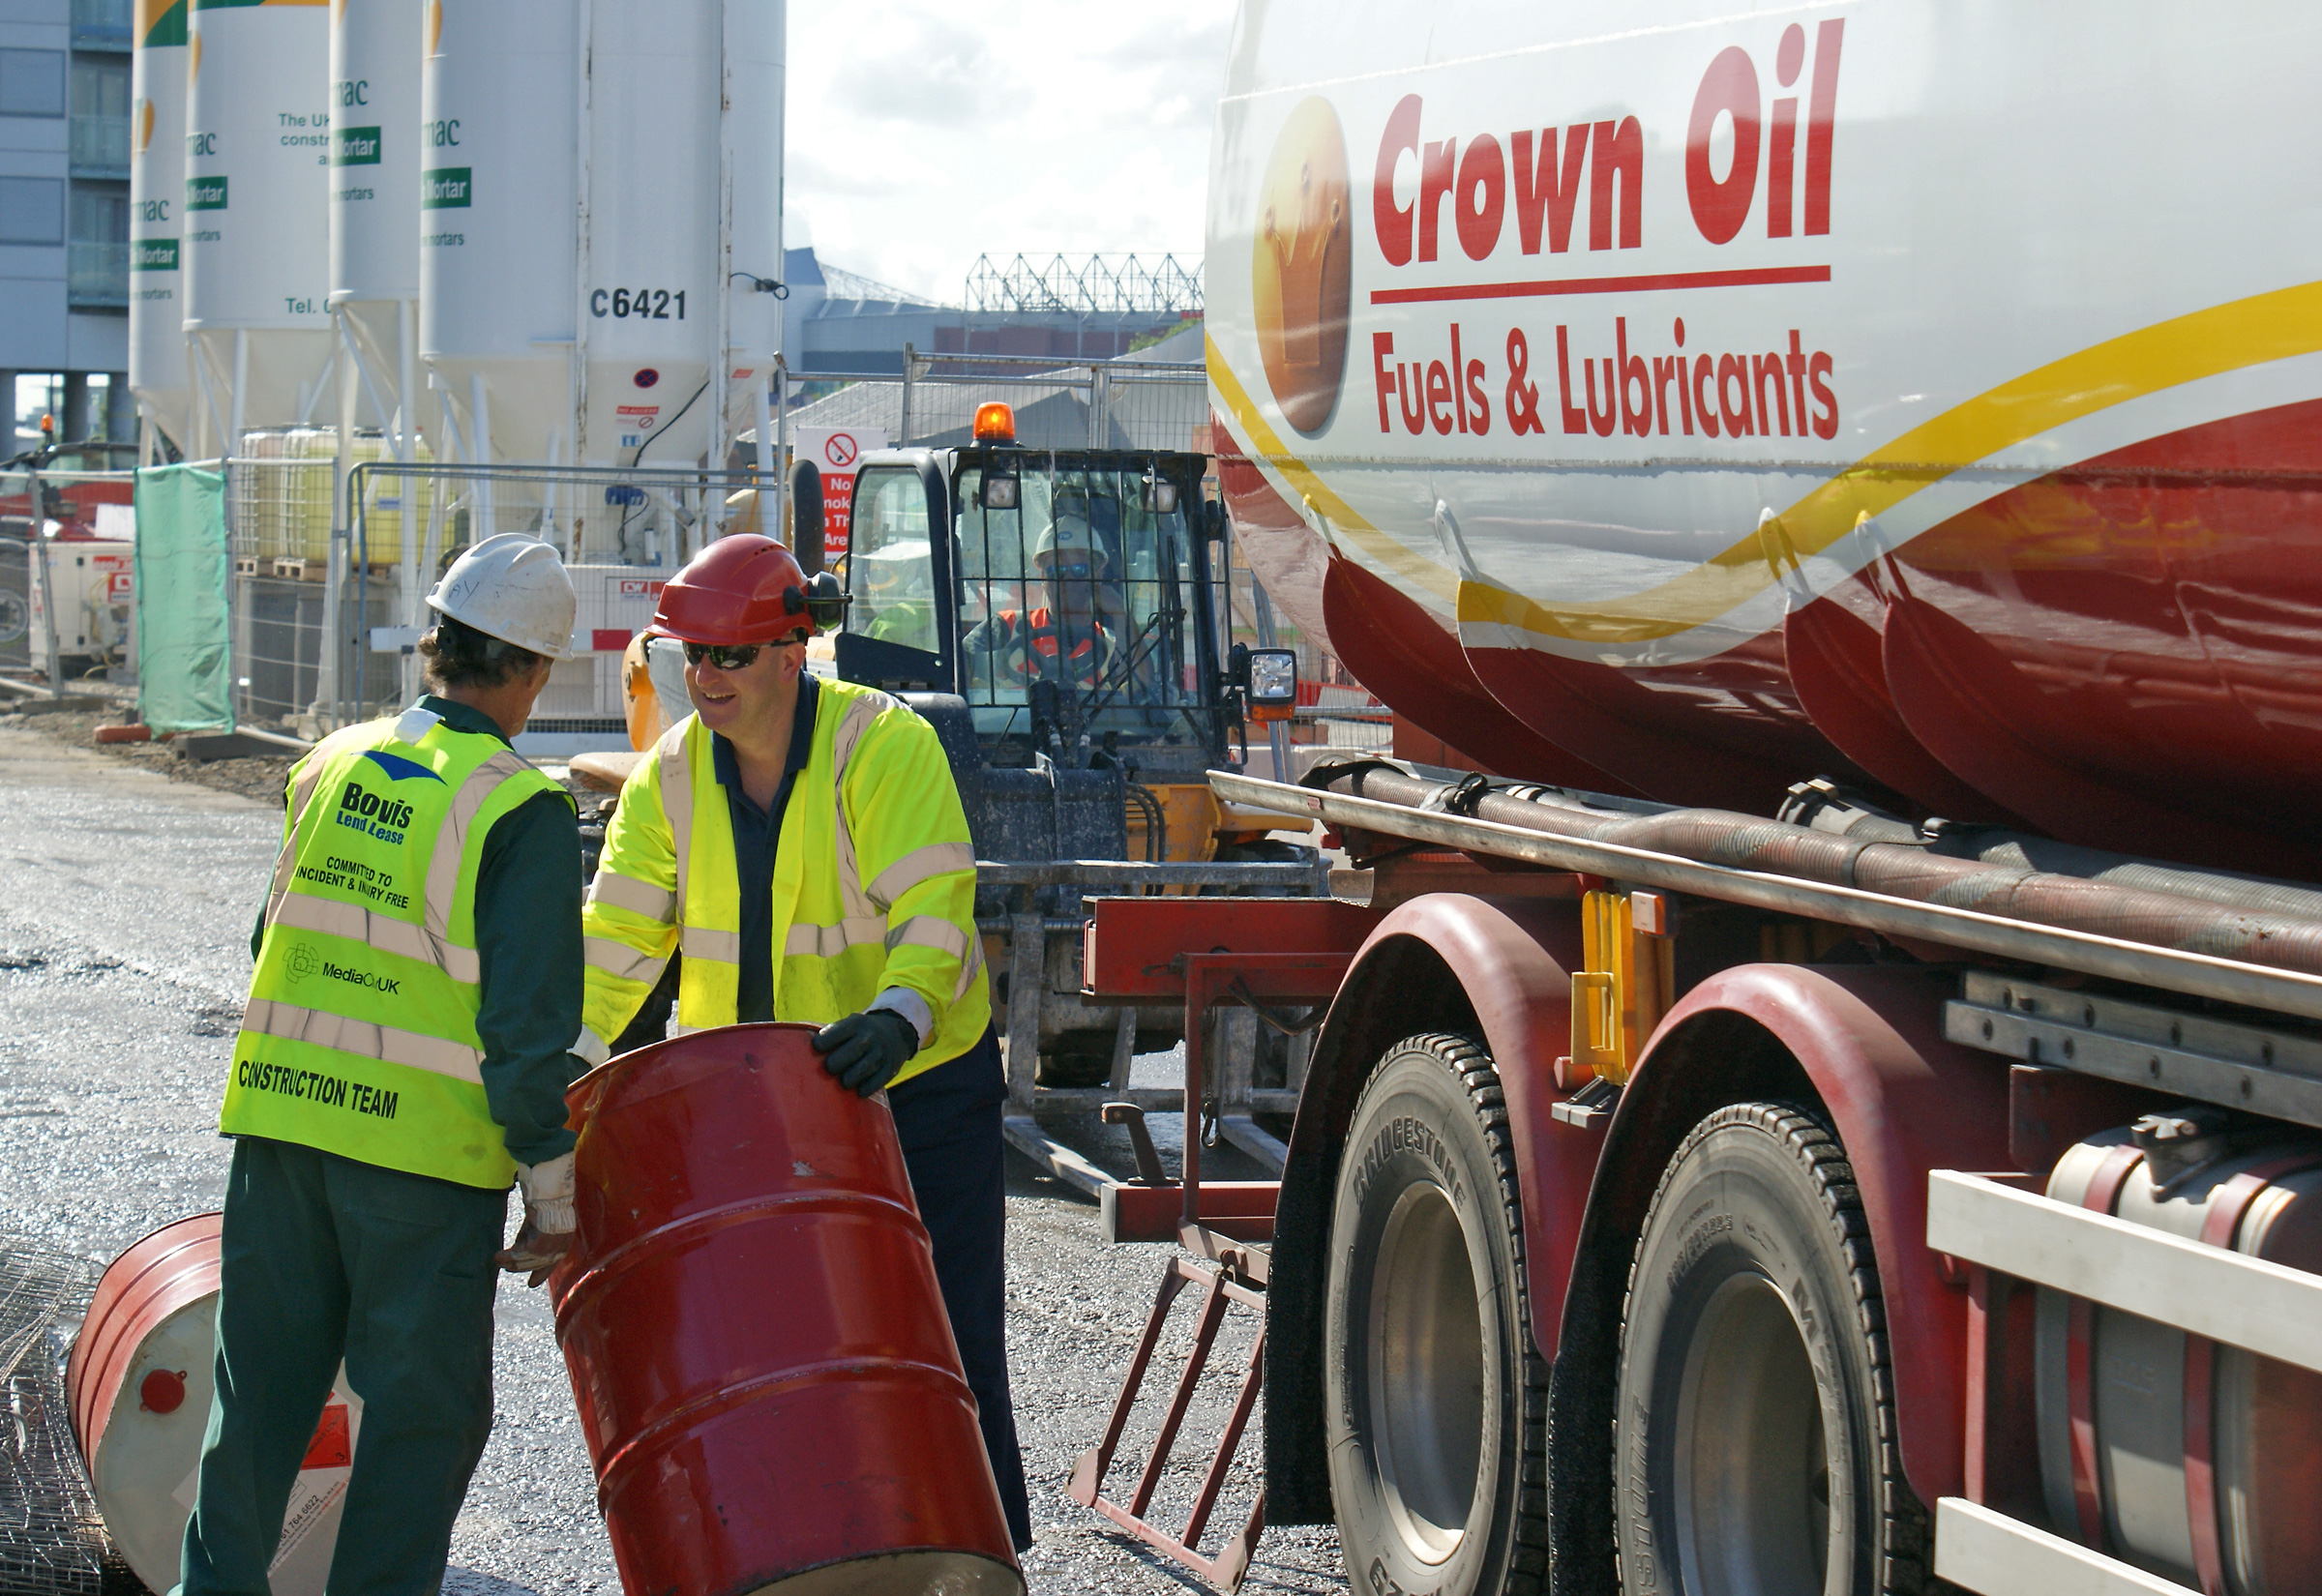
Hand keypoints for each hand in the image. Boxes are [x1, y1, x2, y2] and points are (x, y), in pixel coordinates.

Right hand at [496, 1153, 576, 1286]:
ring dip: (512, 1262)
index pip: (553, 1262)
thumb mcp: (536, 1223)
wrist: (548, 1187)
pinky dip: (510, 1257)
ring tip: (496, 1259)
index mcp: (564, 1238)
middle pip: (540, 1263)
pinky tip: (498, 1256)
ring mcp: (554, 1244)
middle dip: (522, 1268)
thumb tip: (516, 1252)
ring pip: (530, 1261)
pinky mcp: (543, 1242)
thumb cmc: (543, 1200)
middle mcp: (562, 1243)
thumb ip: (530, 1237)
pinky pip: (524, 1254)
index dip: (542, 1273)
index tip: (531, 1284)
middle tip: (504, 1266)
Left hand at [812, 1008, 919, 1096]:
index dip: (820, 1046)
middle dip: (833, 1066)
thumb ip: (830, 1035)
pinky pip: (873, 1085)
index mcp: (855, 1023)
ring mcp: (881, 1052)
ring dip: (846, 1080)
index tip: (818, 1050)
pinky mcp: (890, 1068)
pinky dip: (863, 1089)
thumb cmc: (860, 1033)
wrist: (896, 1032)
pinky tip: (858, 1087)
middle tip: (831, 1068)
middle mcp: (869, 1037)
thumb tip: (800, 1049)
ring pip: (858, 1073)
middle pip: (843, 1057)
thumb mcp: (849, 1025)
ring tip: (844, 1079)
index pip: (830, 1036)